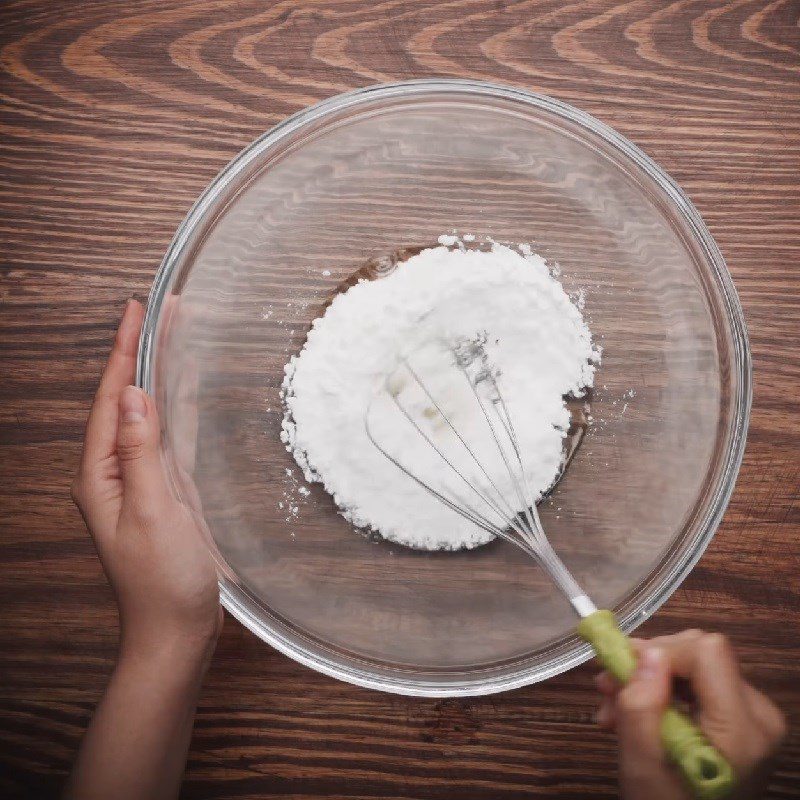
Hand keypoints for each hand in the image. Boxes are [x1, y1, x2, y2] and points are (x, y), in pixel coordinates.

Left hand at [71, 299, 221, 657]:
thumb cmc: (163, 581)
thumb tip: (131, 394)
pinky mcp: (161, 493)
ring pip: (143, 416)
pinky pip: (162, 439)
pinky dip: (171, 409)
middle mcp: (113, 474)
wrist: (176, 632)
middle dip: (138, 354)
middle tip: (157, 312)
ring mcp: (137, 483)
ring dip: (154, 375)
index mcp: (100, 476)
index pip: (108, 401)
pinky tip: (181, 392)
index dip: (122, 353)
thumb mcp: (153, 511)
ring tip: (169, 338)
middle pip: (123, 401)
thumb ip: (141, 452)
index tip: (135, 311)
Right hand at [595, 630, 785, 799]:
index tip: (622, 672)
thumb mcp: (642, 766)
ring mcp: (754, 717)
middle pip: (701, 652)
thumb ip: (641, 708)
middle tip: (607, 688)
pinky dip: (664, 691)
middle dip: (648, 665)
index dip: (661, 652)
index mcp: (742, 729)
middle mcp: (759, 715)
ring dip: (649, 678)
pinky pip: (700, 683)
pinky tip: (635, 712)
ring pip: (695, 664)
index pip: (707, 652)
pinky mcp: (742, 719)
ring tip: (614, 707)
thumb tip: (646, 654)